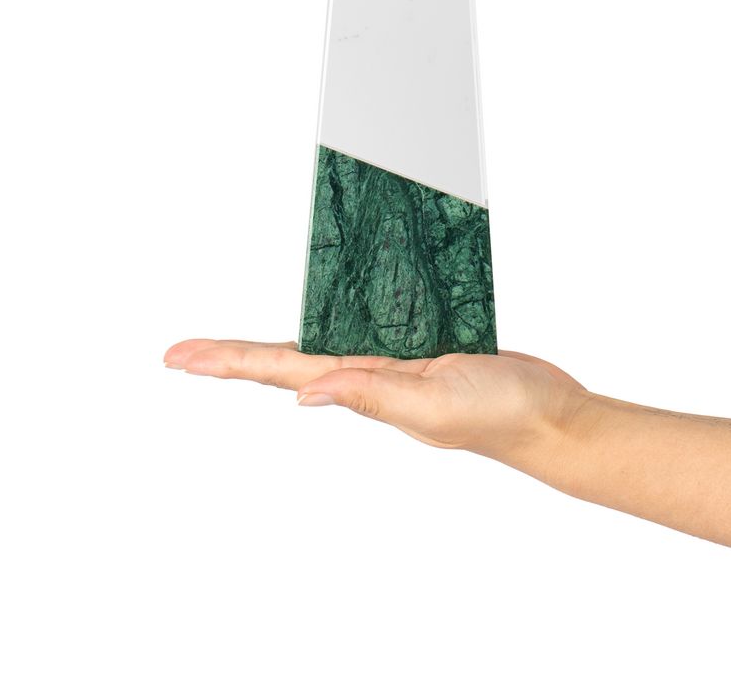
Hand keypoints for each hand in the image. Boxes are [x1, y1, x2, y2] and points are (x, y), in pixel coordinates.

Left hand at [163, 339, 595, 468]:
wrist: (551, 415)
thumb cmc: (499, 414)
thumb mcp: (432, 402)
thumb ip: (372, 394)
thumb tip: (304, 396)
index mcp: (366, 387)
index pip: (282, 369)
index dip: (229, 361)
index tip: (179, 358)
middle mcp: (371, 377)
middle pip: (288, 360)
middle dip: (236, 357)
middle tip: (187, 352)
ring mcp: (396, 364)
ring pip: (325, 344)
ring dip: (278, 344)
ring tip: (239, 345)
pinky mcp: (423, 348)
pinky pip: (370, 331)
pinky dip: (341, 320)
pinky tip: (334, 315)